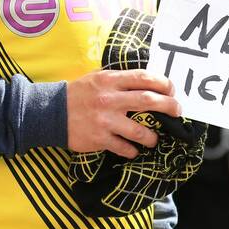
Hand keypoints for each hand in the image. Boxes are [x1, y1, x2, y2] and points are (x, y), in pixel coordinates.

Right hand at [66, 70, 180, 158]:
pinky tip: (133, 150)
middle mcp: (110, 99)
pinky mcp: (99, 139)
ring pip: (140, 131)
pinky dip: (132, 150)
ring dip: (152, 137)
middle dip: (169, 106)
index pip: (144, 78)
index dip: (163, 83)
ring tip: (154, 139)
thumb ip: (119, 79)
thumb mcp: (97, 78)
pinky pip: (124, 148)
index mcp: (110, 80)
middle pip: (148, 101)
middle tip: (177, 111)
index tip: (172, 89)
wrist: (50, 113)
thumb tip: (146, 81)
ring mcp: (105, 120)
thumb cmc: (78, 94)